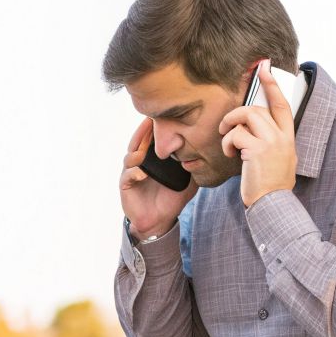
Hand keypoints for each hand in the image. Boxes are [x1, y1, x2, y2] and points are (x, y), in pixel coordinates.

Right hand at [120, 116, 196, 239]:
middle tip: (149, 120)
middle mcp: (139, 162)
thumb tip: (209, 152)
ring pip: (130, 157)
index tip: (163, 116)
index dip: (154, 127)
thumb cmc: (171, 198)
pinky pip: (128, 176)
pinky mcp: (126, 186)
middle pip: (137, 142)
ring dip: (137, 151)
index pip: (151, 138)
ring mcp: (131, 173)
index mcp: (152, 158)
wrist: (159, 220)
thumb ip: (194, 166)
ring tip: (145, 147)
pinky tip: (142, 172)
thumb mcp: (187, 180)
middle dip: (143, 131)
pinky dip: (135, 173)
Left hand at [219, 59, 297, 207]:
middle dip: (237, 113)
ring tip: (227, 142)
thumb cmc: (270, 186)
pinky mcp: (257, 150)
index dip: (273, 85)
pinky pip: (236, 134)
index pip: (282, 105)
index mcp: (288, 138)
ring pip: (247, 115)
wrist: (272, 205)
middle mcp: (282, 137)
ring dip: (230, 125)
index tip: (265, 68)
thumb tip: (252, 131)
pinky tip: (229, 155)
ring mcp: (271, 142)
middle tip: (226, 126)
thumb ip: (271, 142)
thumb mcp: (278, 160)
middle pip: (258, 108)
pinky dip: (227, 143)